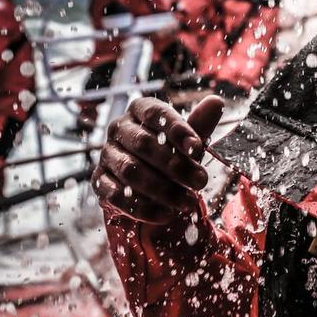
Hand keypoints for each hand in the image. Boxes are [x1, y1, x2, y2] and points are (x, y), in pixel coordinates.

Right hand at [93, 95, 223, 223]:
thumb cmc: (172, 156)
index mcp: (140, 111)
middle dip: (175, 165)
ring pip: (131, 171)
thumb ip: (200, 125)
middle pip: (143, 143)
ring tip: (188, 203)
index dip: (177, 130)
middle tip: (201, 182)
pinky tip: (167, 214)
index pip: (156, 113)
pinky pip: (117, 196)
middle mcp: (119, 129)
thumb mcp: (187, 143)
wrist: (151, 188)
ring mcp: (106, 155)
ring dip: (163, 189)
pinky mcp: (99, 182)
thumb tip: (216, 101)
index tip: (197, 149)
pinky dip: (144, 207)